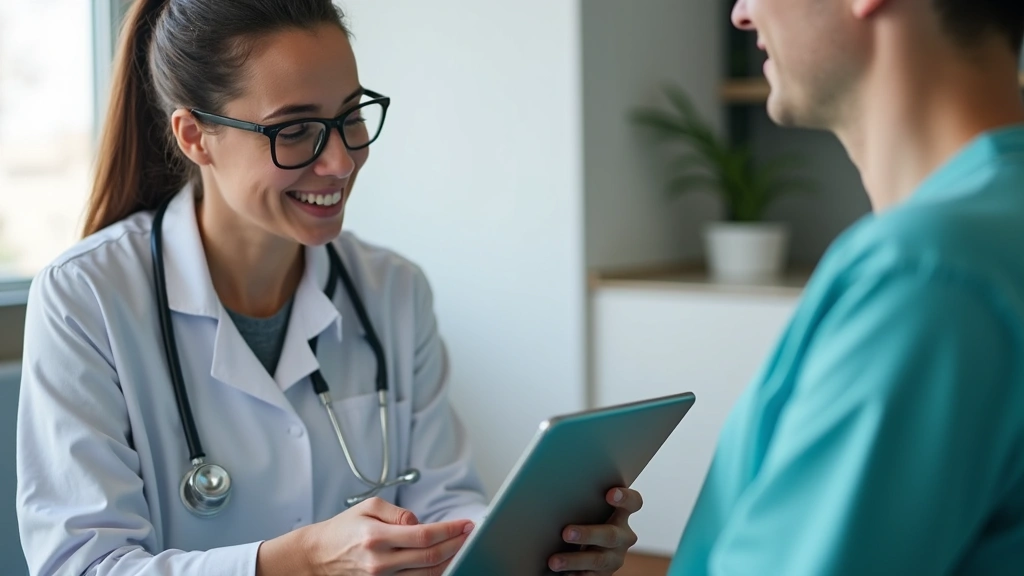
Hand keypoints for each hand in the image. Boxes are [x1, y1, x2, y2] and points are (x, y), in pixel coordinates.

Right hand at [262, 497, 473, 575]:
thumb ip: (398, 513)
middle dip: (456, 544)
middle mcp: (381, 561)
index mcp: (377, 536)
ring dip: (449, 559)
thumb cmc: (343, 529)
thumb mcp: (367, 507)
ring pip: (427, 573)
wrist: (318, 556)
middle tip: (469, 533)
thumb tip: (421, 523)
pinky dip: (433, 572)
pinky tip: (444, 561)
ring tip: (461, 545)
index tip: (466, 524)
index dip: (450, 530)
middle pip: (430, 557)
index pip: (424, 535)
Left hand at [548, 487, 641, 574]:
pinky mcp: (604, 575)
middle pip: (611, 535)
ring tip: (554, 561)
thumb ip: (583, 503)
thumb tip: (554, 494)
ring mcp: (614, 557)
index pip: (633, 503)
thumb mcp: (589, 511)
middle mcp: (623, 536)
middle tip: (566, 533)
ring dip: (574, 560)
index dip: (625, 498)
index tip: (610, 494)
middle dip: (588, 534)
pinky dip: (574, 574)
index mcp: (621, 514)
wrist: (585, 549)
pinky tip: (561, 574)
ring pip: (598, 559)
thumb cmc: (584, 519)